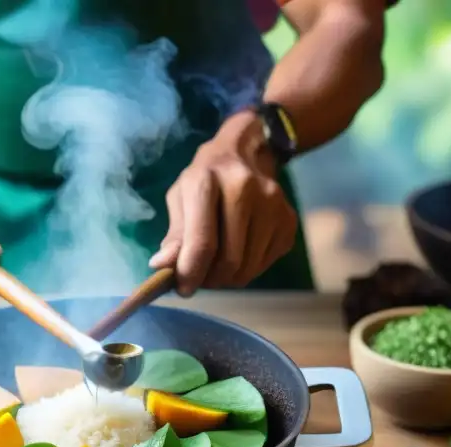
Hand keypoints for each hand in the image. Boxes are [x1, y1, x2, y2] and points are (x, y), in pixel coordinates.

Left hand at [151, 111, 297, 295]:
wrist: (248, 153)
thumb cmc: (206, 179)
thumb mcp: (181, 198)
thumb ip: (174, 235)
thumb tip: (161, 266)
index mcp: (208, 181)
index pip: (202, 242)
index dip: (190, 274)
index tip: (183, 288)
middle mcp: (245, 189)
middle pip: (229, 261)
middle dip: (210, 279)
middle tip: (200, 277)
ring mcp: (273, 205)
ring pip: (248, 268)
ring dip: (228, 278)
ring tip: (217, 264)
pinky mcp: (288, 221)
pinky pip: (264, 265)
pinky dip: (247, 268)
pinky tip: (239, 251)